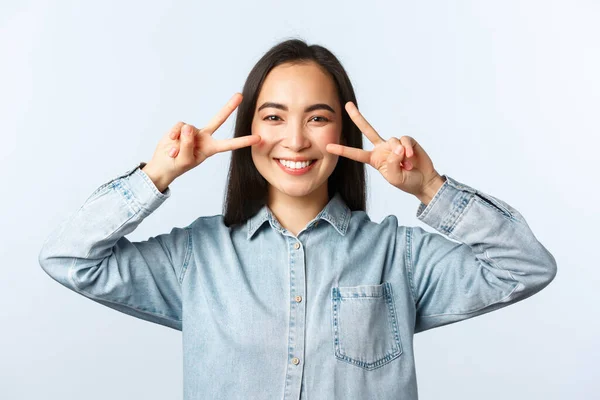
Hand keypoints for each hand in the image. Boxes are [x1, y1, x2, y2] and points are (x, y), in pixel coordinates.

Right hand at [143, 93, 260, 187]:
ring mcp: (192, 131)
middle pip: (218, 119)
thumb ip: (188, 145)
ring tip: (175, 153)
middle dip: (229, 107)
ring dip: (180, 143)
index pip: (230, 144)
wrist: (163, 165)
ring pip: (189, 129)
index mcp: (211, 148)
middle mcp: (204, 137)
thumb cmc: (177, 165)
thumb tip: (188, 128)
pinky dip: (173, 136)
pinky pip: (178, 127)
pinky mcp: (180, 127)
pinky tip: (171, 144)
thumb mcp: (185, 160)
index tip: (259, 138)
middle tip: (240, 95)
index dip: (243, 141)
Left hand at [326, 101, 440, 197]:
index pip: (356, 154)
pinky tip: (411, 158)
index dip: (343, 150)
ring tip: (407, 165)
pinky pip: (404, 140)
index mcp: (374, 159)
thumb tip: (397, 146)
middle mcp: (382, 149)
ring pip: (392, 140)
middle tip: (347, 105)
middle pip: (367, 130)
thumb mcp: (394, 177)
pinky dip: (408, 149)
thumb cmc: (406, 182)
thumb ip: (392, 163)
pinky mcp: (407, 141)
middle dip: (357, 117)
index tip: (328, 147)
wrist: (424, 181)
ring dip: (400, 154)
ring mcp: (394, 144)